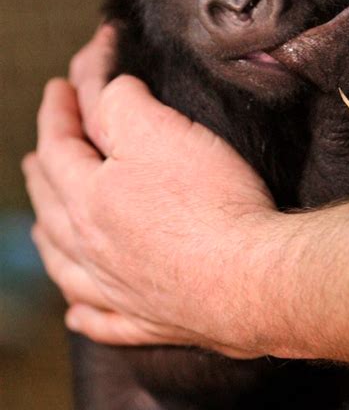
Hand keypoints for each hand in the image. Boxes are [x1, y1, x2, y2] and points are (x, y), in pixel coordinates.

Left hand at [22, 27, 282, 355]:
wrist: (251, 278)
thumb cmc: (208, 202)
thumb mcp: (158, 128)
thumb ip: (121, 102)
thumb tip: (107, 93)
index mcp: (89, 198)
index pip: (57, 145)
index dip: (56, 111)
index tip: (58, 88)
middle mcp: (94, 248)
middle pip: (52, 206)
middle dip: (42, 173)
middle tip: (35, 156)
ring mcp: (119, 290)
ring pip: (66, 265)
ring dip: (48, 240)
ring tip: (39, 227)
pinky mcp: (151, 321)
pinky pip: (103, 321)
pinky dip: (85, 314)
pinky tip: (76, 314)